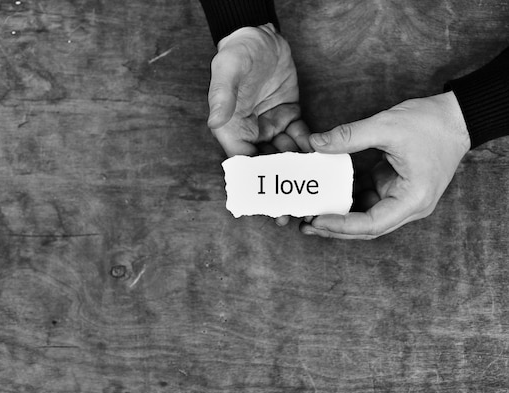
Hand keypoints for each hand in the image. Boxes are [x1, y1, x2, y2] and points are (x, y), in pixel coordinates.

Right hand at [207, 24, 310, 225]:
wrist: (261, 34)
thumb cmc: (238, 52)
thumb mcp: (227, 70)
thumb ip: (222, 96)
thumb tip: (215, 121)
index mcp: (232, 128)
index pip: (242, 163)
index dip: (254, 186)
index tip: (265, 205)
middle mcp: (251, 132)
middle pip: (265, 168)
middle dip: (278, 189)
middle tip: (292, 212)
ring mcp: (270, 126)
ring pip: (286, 157)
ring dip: (298, 175)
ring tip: (311, 193)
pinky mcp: (289, 116)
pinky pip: (301, 138)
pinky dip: (311, 149)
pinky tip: (323, 162)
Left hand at [300, 91, 469, 238]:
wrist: (457, 117)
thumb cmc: (430, 123)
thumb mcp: (386, 126)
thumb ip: (349, 136)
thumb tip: (314, 143)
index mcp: (413, 199)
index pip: (372, 224)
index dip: (341, 225)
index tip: (316, 220)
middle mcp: (409, 206)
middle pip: (367, 228)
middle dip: (335, 228)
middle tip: (305, 224)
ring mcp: (402, 199)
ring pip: (366, 217)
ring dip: (340, 216)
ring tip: (310, 213)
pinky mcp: (395, 189)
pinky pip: (368, 200)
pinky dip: (348, 199)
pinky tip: (327, 195)